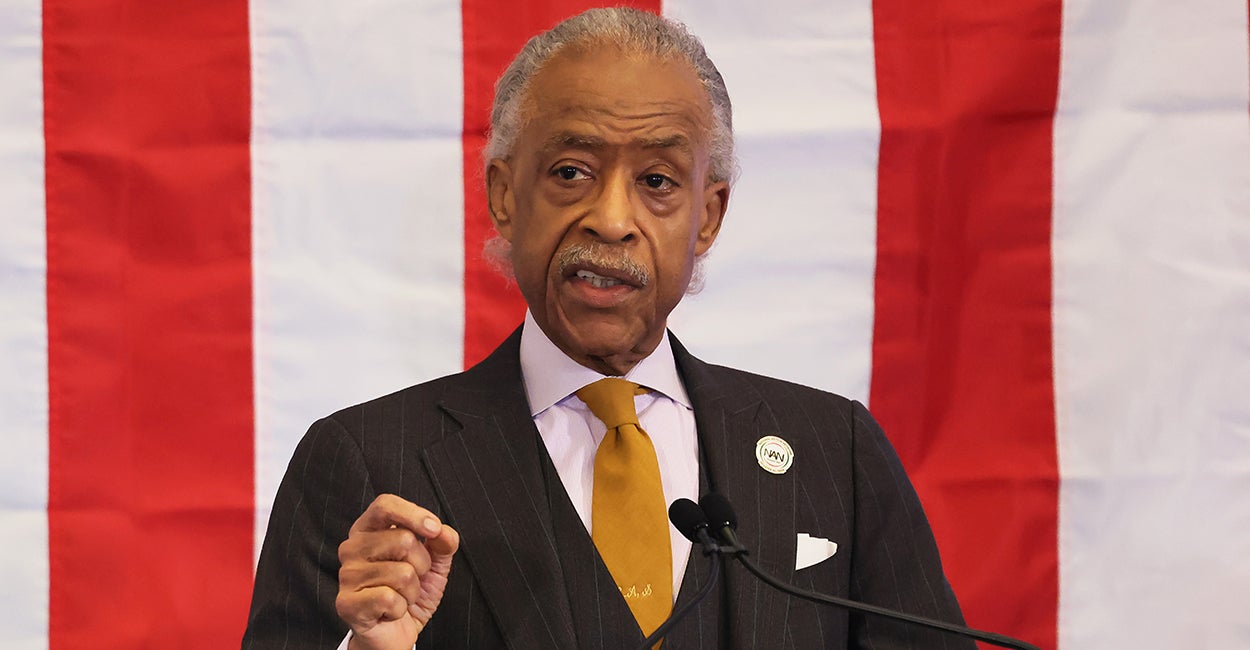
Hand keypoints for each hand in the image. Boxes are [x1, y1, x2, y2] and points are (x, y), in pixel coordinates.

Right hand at [336, 494, 460, 649]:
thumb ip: (442, 543)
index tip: (434, 529)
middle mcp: (352, 548)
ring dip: (412, 590)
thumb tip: (444, 533)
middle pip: (402, 539)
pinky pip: (390, 599)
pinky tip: (390, 610)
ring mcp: (347, 575)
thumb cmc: (409, 592)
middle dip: (422, 564)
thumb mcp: (434, 564)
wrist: (395, 632)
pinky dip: (400, 608)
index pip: (385, 505)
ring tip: (400, 596)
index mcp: (369, 530)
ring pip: (402, 573)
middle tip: (412, 578)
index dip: (413, 514)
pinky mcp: (346, 603)